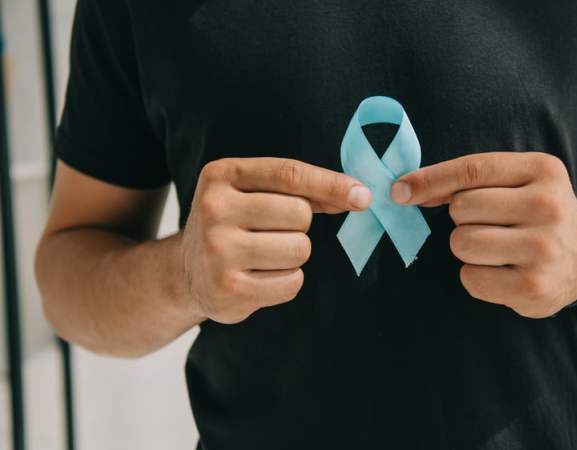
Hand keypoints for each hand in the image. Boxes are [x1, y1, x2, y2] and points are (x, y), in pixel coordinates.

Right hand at [181, 157, 371, 323]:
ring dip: (294, 256)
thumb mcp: (254, 194)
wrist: (186, 272)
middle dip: (300, 227)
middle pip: (299, 214)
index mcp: (221, 174)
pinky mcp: (227, 288)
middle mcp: (214, 208)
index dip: (331, 184)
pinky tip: (260, 278)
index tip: (363, 195)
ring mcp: (217, 250)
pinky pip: (291, 283)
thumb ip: (303, 191)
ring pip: (299, 249)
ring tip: (265, 256)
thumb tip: (357, 195)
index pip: (289, 174)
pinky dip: (286, 282)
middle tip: (273, 233)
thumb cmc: (234, 225)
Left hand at [391, 152, 576, 317]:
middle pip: (461, 209)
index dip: (429, 180)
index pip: (472, 169)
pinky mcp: (534, 287)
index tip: (400, 191)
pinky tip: (503, 272)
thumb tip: (409, 189)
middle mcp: (547, 206)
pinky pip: (470, 278)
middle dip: (462, 219)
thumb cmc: (539, 215)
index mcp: (543, 170)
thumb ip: (470, 180)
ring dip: (467, 249)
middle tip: (491, 226)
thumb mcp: (520, 182)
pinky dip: (476, 277)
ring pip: (462, 243)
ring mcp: (543, 249)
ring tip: (497, 250)